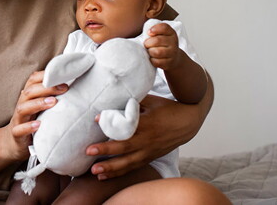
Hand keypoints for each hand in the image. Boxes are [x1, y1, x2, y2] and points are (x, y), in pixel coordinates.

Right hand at [2, 70, 67, 160]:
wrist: (15, 142)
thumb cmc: (33, 120)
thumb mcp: (41, 107)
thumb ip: (51, 96)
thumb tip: (71, 84)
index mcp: (28, 96)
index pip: (32, 80)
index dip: (45, 76)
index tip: (62, 76)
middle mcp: (22, 104)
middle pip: (30, 92)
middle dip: (46, 88)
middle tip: (64, 88)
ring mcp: (18, 119)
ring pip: (23, 108)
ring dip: (38, 103)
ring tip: (53, 102)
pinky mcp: (16, 134)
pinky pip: (19, 129)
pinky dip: (28, 127)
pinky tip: (39, 125)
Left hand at [87, 94, 201, 179]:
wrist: (188, 122)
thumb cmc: (167, 108)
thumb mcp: (150, 100)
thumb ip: (131, 102)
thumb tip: (110, 101)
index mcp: (147, 123)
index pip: (127, 125)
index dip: (112, 123)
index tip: (96, 119)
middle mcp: (148, 140)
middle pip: (125, 147)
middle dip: (106, 150)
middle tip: (88, 151)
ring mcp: (149, 151)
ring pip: (128, 162)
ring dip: (110, 168)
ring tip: (94, 170)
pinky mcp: (149, 158)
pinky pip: (132, 167)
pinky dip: (118, 173)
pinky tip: (104, 176)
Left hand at [144, 23, 182, 70]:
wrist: (174, 58)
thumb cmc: (163, 44)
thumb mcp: (162, 35)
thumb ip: (155, 31)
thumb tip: (147, 33)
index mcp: (171, 33)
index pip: (164, 27)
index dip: (155, 29)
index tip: (148, 32)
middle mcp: (173, 42)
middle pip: (157, 40)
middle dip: (148, 43)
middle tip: (146, 44)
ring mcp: (172, 53)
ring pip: (157, 52)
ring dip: (150, 52)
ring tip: (150, 51)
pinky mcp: (169, 63)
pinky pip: (156, 62)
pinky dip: (152, 60)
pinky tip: (153, 58)